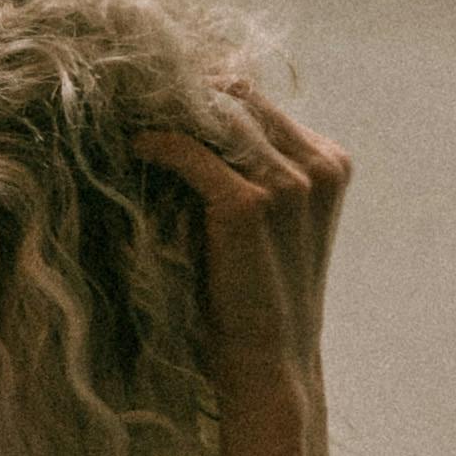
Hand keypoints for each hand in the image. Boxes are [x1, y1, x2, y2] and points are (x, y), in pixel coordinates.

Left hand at [145, 92, 350, 406]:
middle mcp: (318, 165)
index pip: (258, 98)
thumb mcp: (265, 220)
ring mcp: (290, 183)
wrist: (267, 366)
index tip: (156, 91)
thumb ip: (244, 165)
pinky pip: (191, 151)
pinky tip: (134, 147)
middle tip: (132, 94)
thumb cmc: (254, 295)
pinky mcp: (251, 204)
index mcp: (329, 163)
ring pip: (218, 115)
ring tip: (126, 115)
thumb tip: (177, 115)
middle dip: (184, 90)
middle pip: (240, 95)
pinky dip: (157, 144)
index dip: (205, 91)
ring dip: (167, 111)